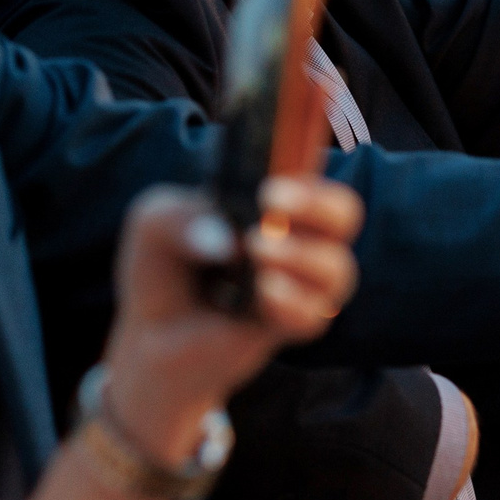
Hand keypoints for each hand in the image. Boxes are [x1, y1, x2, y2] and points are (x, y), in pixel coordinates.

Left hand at [98, 177, 361, 463]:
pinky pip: (316, 314)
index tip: (272, 184)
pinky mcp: (294, 325)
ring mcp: (301, 283)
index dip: (310, 166)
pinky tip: (262, 296)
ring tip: (255, 252)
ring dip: (302, 256)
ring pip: (338, 268)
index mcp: (273, 198)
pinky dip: (292, 303)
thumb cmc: (164, 264)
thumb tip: (227, 241)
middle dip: (319, 206)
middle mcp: (298, 235)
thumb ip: (181, 217)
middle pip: (346, 213)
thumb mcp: (154, 225)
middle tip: (271, 203)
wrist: (153, 334)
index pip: (317, 169)